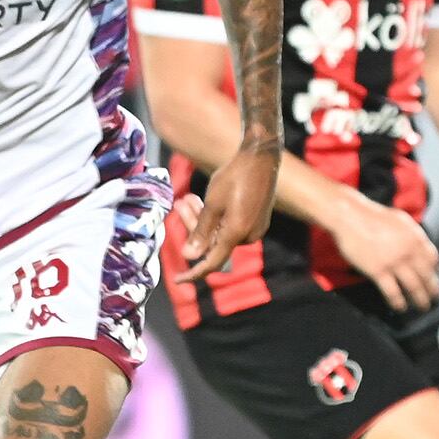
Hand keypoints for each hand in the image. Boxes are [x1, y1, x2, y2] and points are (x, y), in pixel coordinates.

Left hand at [177, 141, 277, 284]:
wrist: (261, 158)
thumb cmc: (235, 177)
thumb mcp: (212, 203)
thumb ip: (200, 231)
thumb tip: (189, 256)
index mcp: (237, 234)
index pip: (212, 262)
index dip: (193, 273)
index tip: (178, 280)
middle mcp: (248, 236)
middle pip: (214, 242)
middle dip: (194, 227)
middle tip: (179, 204)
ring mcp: (254, 228)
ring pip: (221, 232)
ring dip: (202, 218)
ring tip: (187, 198)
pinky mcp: (257, 219)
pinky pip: (231, 226)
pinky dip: (216, 217)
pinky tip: (203, 200)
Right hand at [326, 190, 438, 310]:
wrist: (350, 216)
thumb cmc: (372, 216)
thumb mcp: (400, 220)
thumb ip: (412, 234)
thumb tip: (419, 246)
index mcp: (416, 238)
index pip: (433, 260)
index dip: (435, 272)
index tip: (434, 278)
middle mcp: (409, 251)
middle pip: (427, 277)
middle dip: (433, 291)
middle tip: (435, 299)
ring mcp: (394, 262)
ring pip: (413, 287)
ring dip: (420, 300)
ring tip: (423, 307)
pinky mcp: (378, 272)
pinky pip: (392, 292)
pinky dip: (398, 302)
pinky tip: (400, 307)